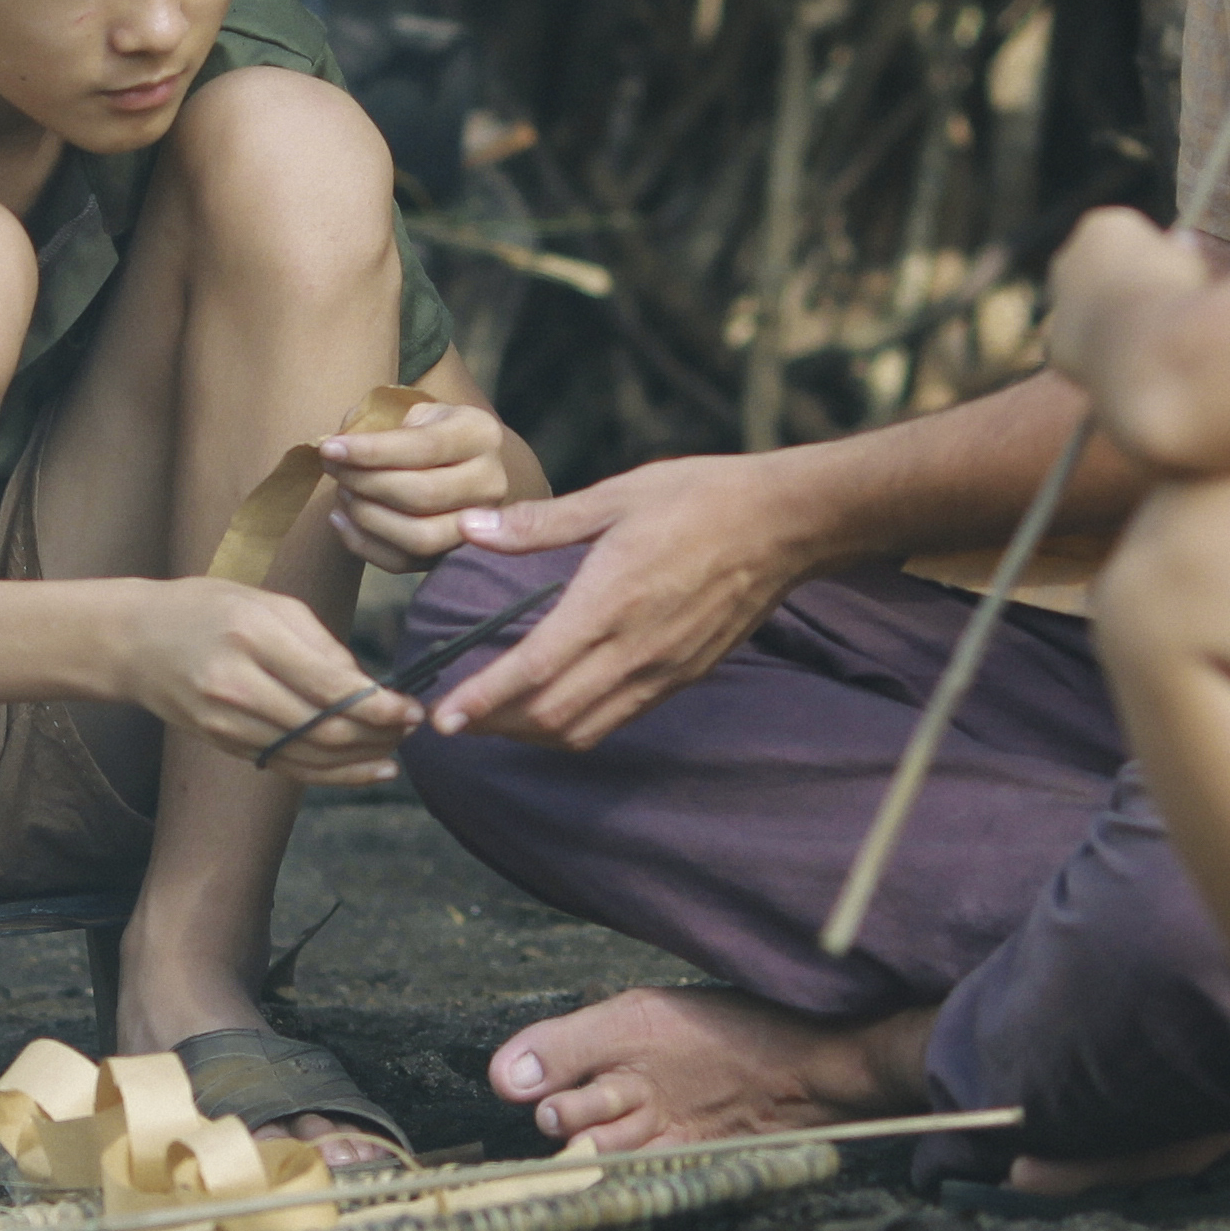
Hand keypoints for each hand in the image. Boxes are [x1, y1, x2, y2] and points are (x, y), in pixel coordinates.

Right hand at [126, 578, 412, 782]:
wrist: (134, 641)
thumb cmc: (206, 609)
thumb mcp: (266, 603)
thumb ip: (321, 644)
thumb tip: (368, 687)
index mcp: (253, 636)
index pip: (330, 687)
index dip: (380, 707)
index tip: (412, 708)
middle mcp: (237, 686)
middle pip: (324, 730)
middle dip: (379, 736)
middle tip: (413, 729)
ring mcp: (227, 722)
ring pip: (309, 757)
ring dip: (361, 761)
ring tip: (395, 752)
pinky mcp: (224, 744)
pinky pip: (288, 766)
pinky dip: (331, 773)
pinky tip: (365, 769)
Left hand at [318, 400, 522, 570]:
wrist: (460, 462)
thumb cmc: (426, 432)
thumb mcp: (411, 412)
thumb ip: (378, 422)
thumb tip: (337, 448)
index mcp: (480, 434)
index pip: (424, 447)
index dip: (371, 450)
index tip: (329, 448)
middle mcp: (491, 481)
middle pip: (421, 494)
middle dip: (365, 482)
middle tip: (335, 470)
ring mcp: (479, 526)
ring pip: (418, 536)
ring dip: (366, 516)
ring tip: (342, 492)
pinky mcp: (455, 555)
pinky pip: (404, 562)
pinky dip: (362, 544)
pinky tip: (341, 519)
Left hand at [427, 456, 814, 752]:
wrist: (786, 523)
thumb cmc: (700, 498)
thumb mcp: (615, 496)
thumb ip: (540, 523)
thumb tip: (472, 526)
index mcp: (609, 602)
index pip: (532, 670)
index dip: (483, 700)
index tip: (443, 719)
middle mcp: (635, 650)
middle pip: (550, 716)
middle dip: (495, 725)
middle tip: (452, 720)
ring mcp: (662, 670)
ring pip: (584, 729)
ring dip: (532, 734)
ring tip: (493, 720)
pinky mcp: (683, 676)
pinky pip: (617, 719)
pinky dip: (574, 726)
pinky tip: (552, 707)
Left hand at [1039, 207, 1213, 397]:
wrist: (1141, 343)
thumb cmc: (1174, 293)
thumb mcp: (1192, 263)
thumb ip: (1181, 251)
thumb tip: (1184, 241)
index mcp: (1102, 226)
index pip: (1126, 236)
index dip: (1152, 259)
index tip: (1172, 279)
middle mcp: (1069, 256)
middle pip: (1098, 268)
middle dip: (1120, 284)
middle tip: (1155, 309)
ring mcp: (1058, 299)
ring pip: (1083, 306)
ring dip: (1105, 318)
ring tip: (1141, 340)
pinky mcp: (1053, 339)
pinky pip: (1077, 343)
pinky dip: (1094, 351)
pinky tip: (1120, 363)